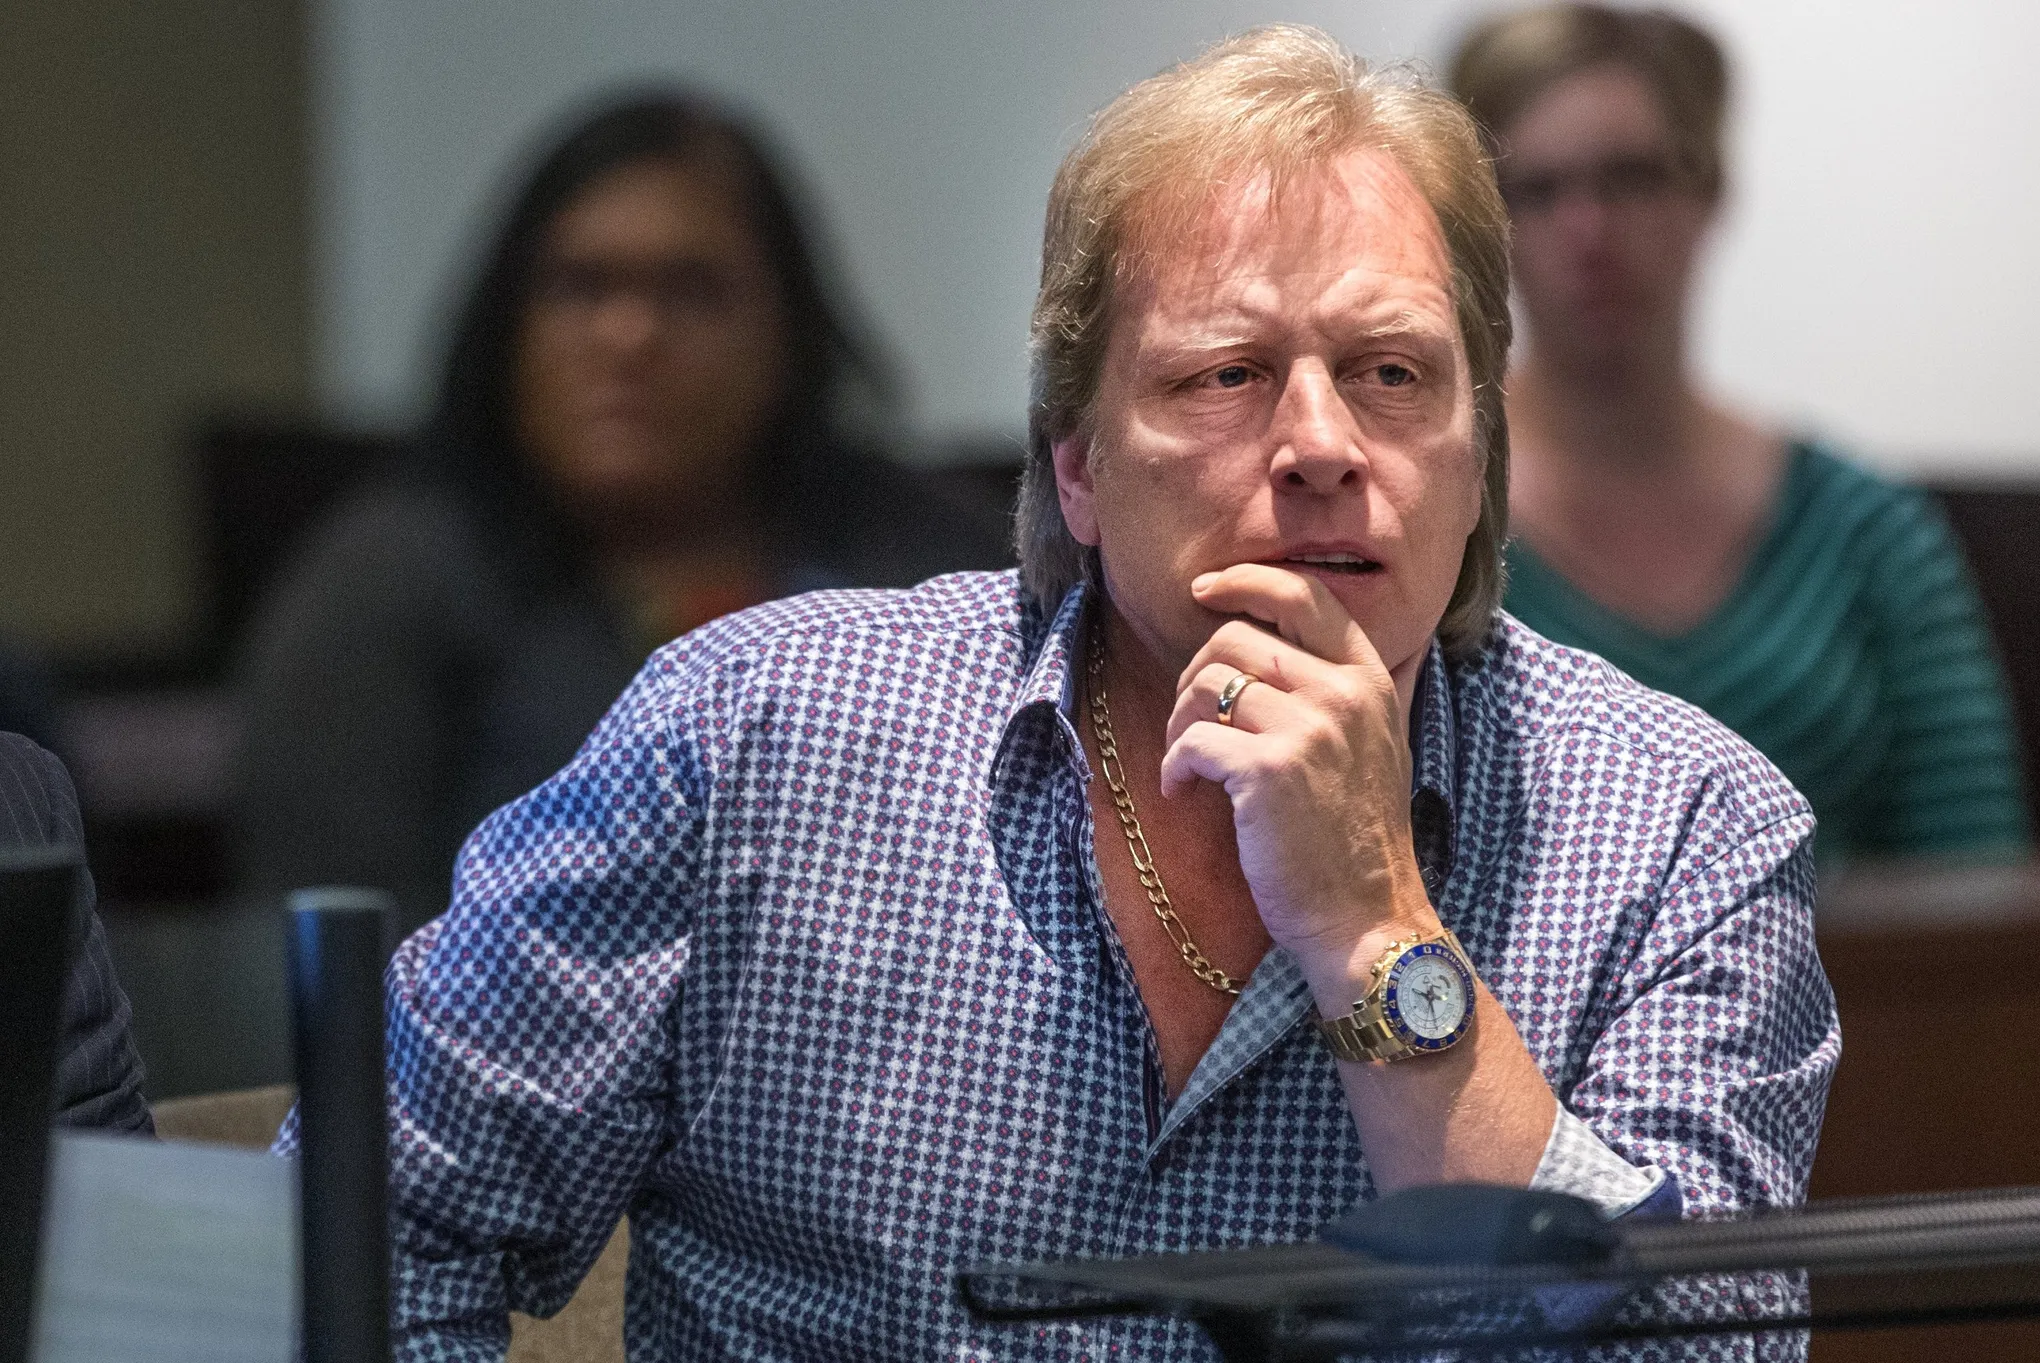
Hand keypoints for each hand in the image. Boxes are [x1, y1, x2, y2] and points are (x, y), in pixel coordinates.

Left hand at [1160, 563, 1437, 998]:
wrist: (1367, 920)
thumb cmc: (1355, 841)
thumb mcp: (1371, 747)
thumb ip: (1333, 692)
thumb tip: (1263, 646)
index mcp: (1370, 682)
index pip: (1306, 598)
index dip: (1247, 581)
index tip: (1205, 589)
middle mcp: (1344, 694)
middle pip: (1235, 637)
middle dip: (1194, 675)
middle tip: (1189, 723)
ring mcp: (1309, 729)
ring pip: (1205, 684)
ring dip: (1178, 723)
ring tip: (1186, 764)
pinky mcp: (1269, 771)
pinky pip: (1192, 740)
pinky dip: (1174, 766)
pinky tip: (1181, 792)